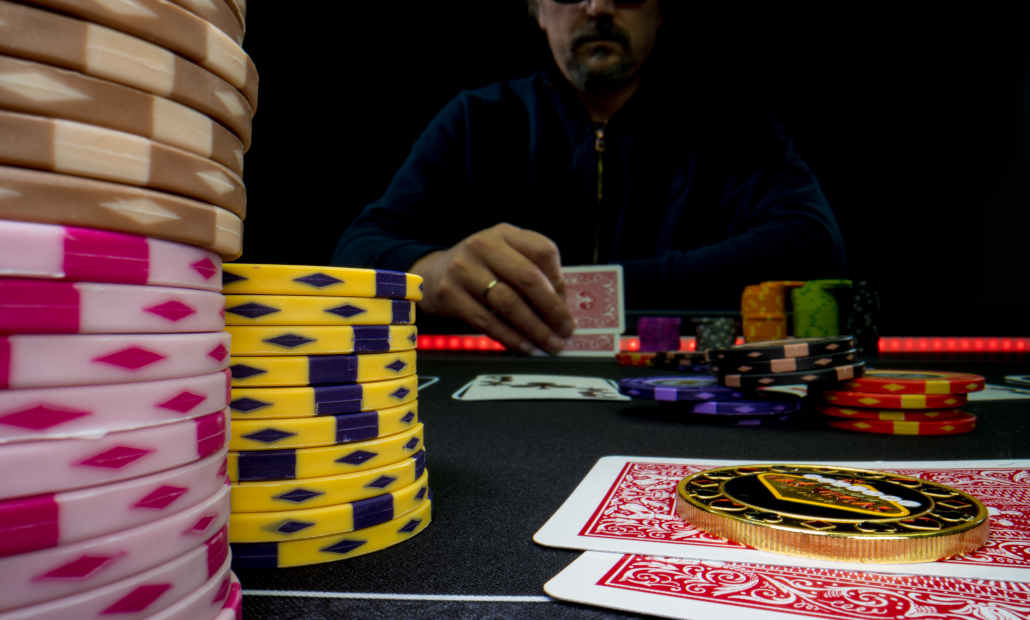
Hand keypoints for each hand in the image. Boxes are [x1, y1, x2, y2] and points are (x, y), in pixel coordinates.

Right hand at [411, 223, 574, 353]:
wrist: (433, 275)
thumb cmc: (482, 269)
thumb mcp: (507, 257)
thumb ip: (535, 273)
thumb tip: (563, 310)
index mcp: (505, 232)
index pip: (543, 251)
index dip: (560, 282)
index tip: (568, 307)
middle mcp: (483, 245)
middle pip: (528, 278)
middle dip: (552, 310)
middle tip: (566, 332)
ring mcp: (463, 269)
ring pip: (508, 303)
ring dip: (534, 329)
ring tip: (550, 345)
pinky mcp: (450, 294)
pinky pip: (487, 321)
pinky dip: (511, 338)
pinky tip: (526, 348)